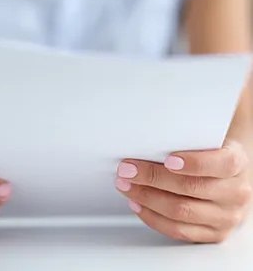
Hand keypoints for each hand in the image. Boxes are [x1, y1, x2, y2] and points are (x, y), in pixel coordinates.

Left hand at [116, 141, 251, 242]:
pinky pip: (179, 231)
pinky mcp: (213, 233)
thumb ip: (188, 137)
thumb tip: (153, 130)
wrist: (230, 176)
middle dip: (152, 178)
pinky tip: (138, 204)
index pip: (220, 164)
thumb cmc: (212, 154)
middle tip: (128, 170)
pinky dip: (153, 217)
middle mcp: (235, 193)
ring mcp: (225, 217)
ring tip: (127, 186)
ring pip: (181, 212)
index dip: (193, 163)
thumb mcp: (208, 140)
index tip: (168, 160)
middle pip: (190, 188)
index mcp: (236, 164)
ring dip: (146, 198)